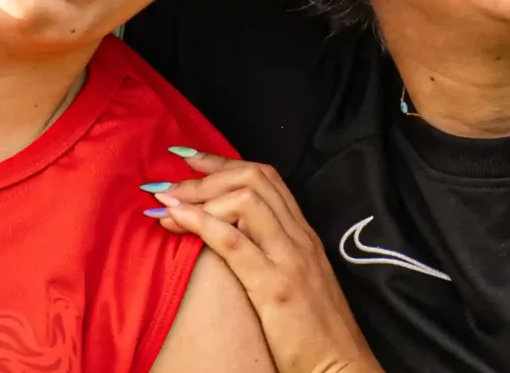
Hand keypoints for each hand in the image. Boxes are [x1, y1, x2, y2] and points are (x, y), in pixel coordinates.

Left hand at [146, 151, 384, 372]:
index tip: (190, 159)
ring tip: (167, 203)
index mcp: (303, 234)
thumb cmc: (314, 333)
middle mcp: (299, 237)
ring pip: (245, 200)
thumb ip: (272, 252)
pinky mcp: (276, 287)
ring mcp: (290, 259)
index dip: (224, 162)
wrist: (341, 368)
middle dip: (207, 174)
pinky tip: (176, 219)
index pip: (265, 177)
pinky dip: (201, 223)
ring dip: (199, 195)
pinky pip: (234, 243)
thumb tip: (229, 232)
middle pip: (254, 177)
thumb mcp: (296, 280)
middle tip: (171, 182)